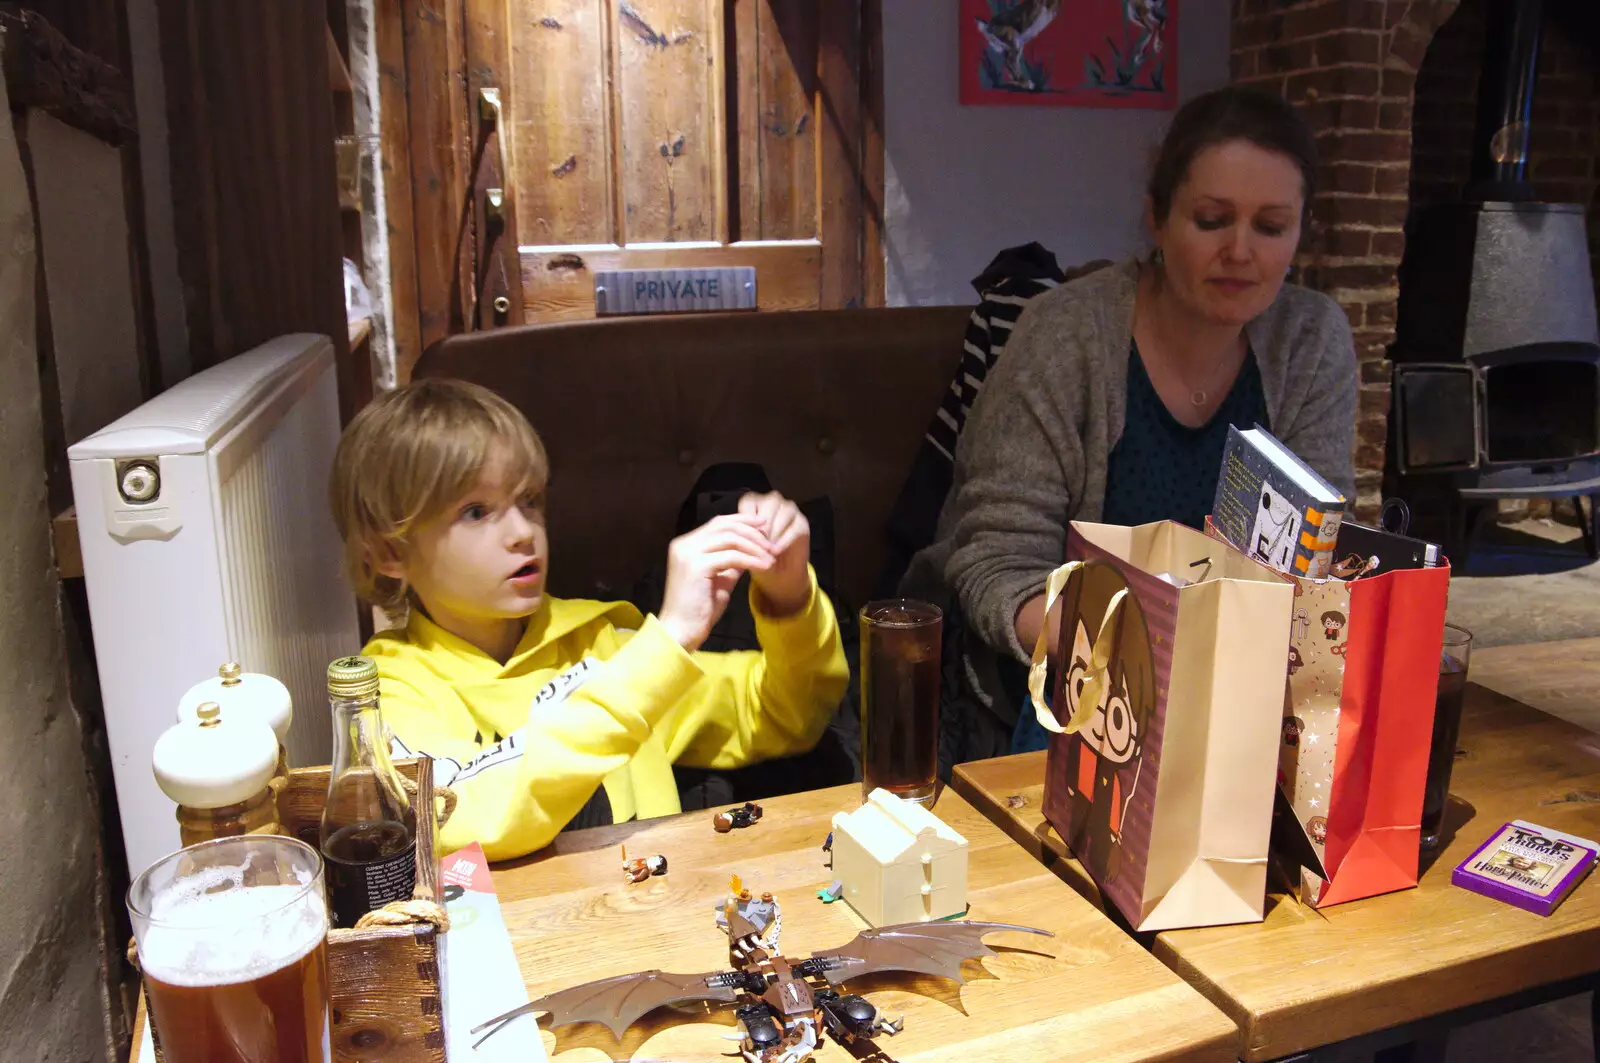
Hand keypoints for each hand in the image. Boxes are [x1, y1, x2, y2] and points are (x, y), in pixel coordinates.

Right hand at [657, 514, 774, 650]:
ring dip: (754, 546)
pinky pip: (731, 556)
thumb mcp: (720, 579)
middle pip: (724, 526)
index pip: (718, 523)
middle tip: (772, 543)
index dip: (742, 521)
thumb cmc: (699, 609)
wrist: (681, 631)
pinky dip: (751, 560)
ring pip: (729, 538)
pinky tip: (764, 567)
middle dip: (752, 532)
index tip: (764, 527)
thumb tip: (752, 549)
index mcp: (686, 545)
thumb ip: (732, 562)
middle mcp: (684, 545)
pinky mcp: (696, 566)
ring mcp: (688, 554)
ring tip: (771, 557)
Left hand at [738, 492, 810, 616]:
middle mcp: (773, 502)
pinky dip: (784, 540)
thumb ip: (736, 536)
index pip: (749, 503)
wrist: (777, 574)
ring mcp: (790, 511)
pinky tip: (776, 552)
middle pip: (768, 505)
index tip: (738, 539)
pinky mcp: (802, 523)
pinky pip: (794, 527)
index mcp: (755, 502)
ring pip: (783, 513)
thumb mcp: (741, 546)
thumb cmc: (755, 558)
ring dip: (773, 532)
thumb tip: (724, 534)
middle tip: (753, 543)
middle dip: (760, 525)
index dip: (744, 520)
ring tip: (764, 550)